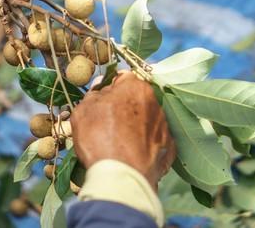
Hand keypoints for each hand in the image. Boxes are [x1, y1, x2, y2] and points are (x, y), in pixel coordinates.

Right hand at [71, 72, 175, 189]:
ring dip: (137, 126)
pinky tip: (133, 154)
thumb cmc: (100, 139)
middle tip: (109, 124)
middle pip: (137, 99)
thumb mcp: (83, 111)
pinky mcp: (170, 146)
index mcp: (135, 87)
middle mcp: (155, 102)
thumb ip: (94, 95)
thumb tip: (101, 91)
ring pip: (147, 119)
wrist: (122, 175)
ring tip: (120, 143)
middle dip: (125, 107)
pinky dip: (146, 145)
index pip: (122, 79)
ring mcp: (165, 125)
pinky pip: (155, 140)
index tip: (103, 102)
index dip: (110, 89)